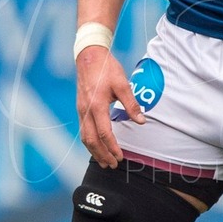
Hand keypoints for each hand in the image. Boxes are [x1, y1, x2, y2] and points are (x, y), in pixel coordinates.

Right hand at [76, 45, 140, 167]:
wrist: (88, 56)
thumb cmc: (106, 69)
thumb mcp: (122, 84)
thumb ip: (132, 104)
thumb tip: (142, 121)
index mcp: (97, 106)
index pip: (104, 134)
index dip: (113, 148)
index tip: (120, 156)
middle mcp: (86, 111)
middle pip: (91, 140)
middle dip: (102, 155)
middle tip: (113, 165)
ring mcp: (81, 110)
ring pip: (84, 137)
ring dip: (94, 151)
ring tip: (104, 161)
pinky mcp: (80, 108)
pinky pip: (83, 130)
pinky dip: (89, 142)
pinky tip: (96, 146)